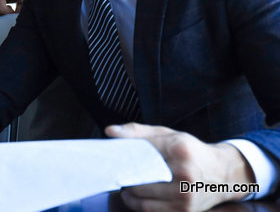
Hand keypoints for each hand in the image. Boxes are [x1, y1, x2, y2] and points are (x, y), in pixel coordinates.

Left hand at [106, 123, 254, 210]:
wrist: (224, 173)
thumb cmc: (192, 151)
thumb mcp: (168, 135)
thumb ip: (138, 132)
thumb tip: (110, 131)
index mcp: (179, 150)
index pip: (141, 153)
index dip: (123, 157)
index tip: (113, 159)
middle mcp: (184, 173)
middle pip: (139, 177)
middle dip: (124, 176)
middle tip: (117, 172)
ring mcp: (185, 195)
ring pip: (142, 197)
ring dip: (128, 192)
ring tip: (125, 185)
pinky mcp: (185, 210)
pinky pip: (151, 210)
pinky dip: (138, 204)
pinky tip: (134, 196)